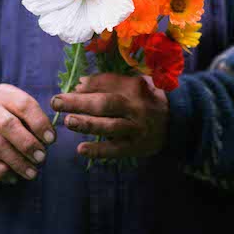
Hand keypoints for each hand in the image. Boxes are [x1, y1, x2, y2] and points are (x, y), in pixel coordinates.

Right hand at [0, 83, 55, 182]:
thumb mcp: (24, 106)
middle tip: (42, 158)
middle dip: (27, 144)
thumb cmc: (14, 112)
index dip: (39, 123)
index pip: (24, 105)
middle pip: (7, 125)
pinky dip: (1, 172)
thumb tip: (49, 139)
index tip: (51, 139)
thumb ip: (36, 118)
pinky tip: (15, 178)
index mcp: (5, 93)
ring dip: (17, 162)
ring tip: (32, 172)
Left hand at [50, 73, 168, 159]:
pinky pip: (116, 149)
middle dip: (79, 102)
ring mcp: (136, 128)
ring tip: (68, 121)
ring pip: (110, 126)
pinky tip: (81, 149)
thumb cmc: (147, 99)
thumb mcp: (134, 84)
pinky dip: (99, 150)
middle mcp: (135, 107)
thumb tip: (80, 83)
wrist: (176, 121)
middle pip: (105, 103)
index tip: (68, 88)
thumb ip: (107, 82)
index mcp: (134, 87)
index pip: (107, 83)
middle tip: (56, 102)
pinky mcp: (136, 147)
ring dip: (87, 124)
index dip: (88, 85)